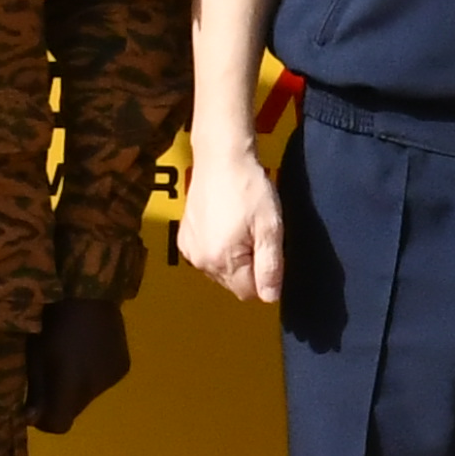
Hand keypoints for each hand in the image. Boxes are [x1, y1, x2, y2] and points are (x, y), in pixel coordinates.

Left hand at [27, 295, 134, 434]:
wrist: (88, 290)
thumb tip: (33, 420)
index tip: (34, 408)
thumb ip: (36, 391)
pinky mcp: (123, 367)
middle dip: (61, 400)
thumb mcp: (35, 355)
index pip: (59, 425)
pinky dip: (94, 374)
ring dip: (78, 386)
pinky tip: (89, 351)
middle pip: (74, 410)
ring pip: (89, 396)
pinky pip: (103, 381)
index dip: (45, 421)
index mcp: (70, 384)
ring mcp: (112, 377)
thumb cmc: (50, 320)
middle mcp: (95, 387)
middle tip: (51, 376)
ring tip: (71, 359)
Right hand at [179, 138, 284, 303]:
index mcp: (222, 261)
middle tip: (255, 233)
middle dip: (249, 266)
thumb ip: (270, 266)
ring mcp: (189, 250)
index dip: (264, 275)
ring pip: (221, 271)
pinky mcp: (183, 237)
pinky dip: (218, 247)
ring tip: (240, 225)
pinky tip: (226, 223)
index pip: (250, 292)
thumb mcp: (270, 228)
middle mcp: (200, 261)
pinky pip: (207, 256)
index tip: (267, 248)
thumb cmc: (248, 188)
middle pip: (234, 283)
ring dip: (234, 257)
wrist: (220, 157)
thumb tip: (270, 298)